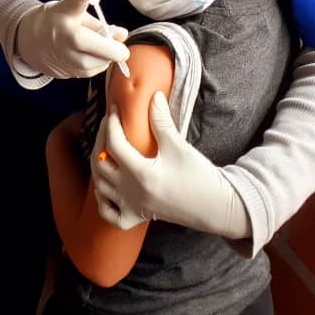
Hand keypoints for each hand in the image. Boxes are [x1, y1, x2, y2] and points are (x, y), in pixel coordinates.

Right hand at [15, 0, 128, 79]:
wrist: (29, 40)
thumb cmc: (58, 22)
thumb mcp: (74, 13)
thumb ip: (100, 22)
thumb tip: (122, 35)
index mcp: (64, 13)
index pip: (75, 1)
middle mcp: (63, 34)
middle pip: (95, 45)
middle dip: (115, 50)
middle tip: (122, 50)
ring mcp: (63, 55)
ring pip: (96, 63)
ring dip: (107, 58)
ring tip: (105, 51)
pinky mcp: (64, 71)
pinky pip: (90, 72)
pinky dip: (97, 65)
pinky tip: (93, 57)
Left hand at [92, 91, 250, 238]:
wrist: (215, 207)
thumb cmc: (199, 176)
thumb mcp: (179, 146)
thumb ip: (161, 121)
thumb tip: (153, 96)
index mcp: (142, 174)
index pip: (114, 145)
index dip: (112, 124)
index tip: (116, 110)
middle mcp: (132, 193)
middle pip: (101, 163)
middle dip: (100, 139)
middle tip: (108, 124)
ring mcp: (132, 208)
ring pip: (100, 186)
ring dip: (98, 164)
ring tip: (105, 146)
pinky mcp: (137, 218)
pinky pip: (109, 214)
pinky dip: (102, 199)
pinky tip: (105, 184)